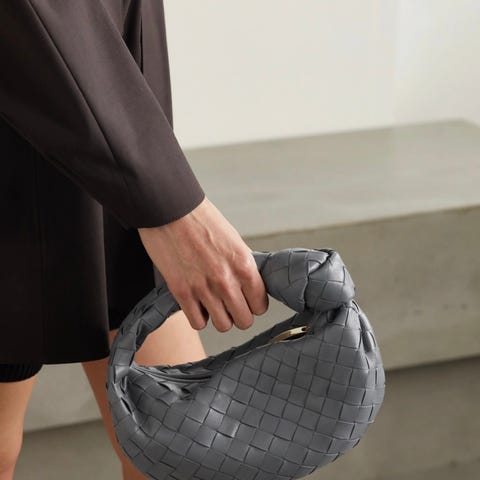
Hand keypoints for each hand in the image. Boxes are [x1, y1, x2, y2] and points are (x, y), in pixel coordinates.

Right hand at [137, 196, 268, 331]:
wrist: (170, 208)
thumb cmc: (200, 219)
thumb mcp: (233, 239)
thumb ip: (241, 264)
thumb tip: (248, 284)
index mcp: (243, 264)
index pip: (260, 305)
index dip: (254, 304)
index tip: (246, 299)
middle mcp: (227, 280)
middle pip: (244, 320)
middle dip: (238, 314)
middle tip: (230, 304)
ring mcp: (203, 288)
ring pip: (223, 325)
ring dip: (219, 317)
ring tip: (213, 303)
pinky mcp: (181, 292)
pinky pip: (198, 322)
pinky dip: (199, 317)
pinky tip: (197, 303)